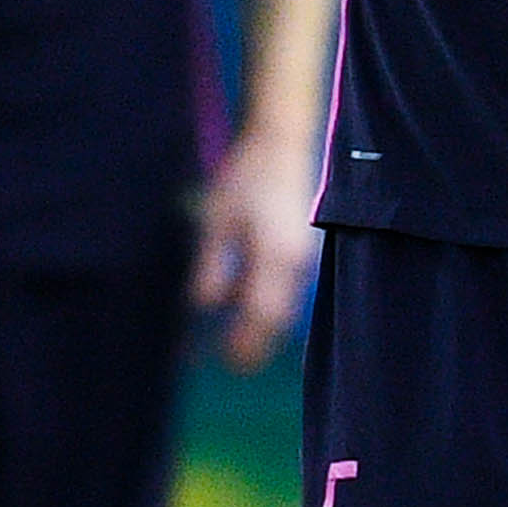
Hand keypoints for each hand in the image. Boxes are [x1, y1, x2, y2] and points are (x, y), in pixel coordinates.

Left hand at [190, 129, 321, 371]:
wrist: (282, 142)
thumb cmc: (247, 176)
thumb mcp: (219, 220)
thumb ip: (212, 266)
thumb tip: (202, 307)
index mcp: (277, 256)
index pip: (263, 315)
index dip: (246, 343)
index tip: (227, 361)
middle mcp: (297, 263)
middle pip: (278, 318)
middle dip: (255, 343)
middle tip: (231, 364)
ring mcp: (305, 257)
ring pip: (284, 306)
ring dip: (261, 327)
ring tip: (233, 343)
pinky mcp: (303, 251)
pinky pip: (287, 290)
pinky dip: (268, 305)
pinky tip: (244, 308)